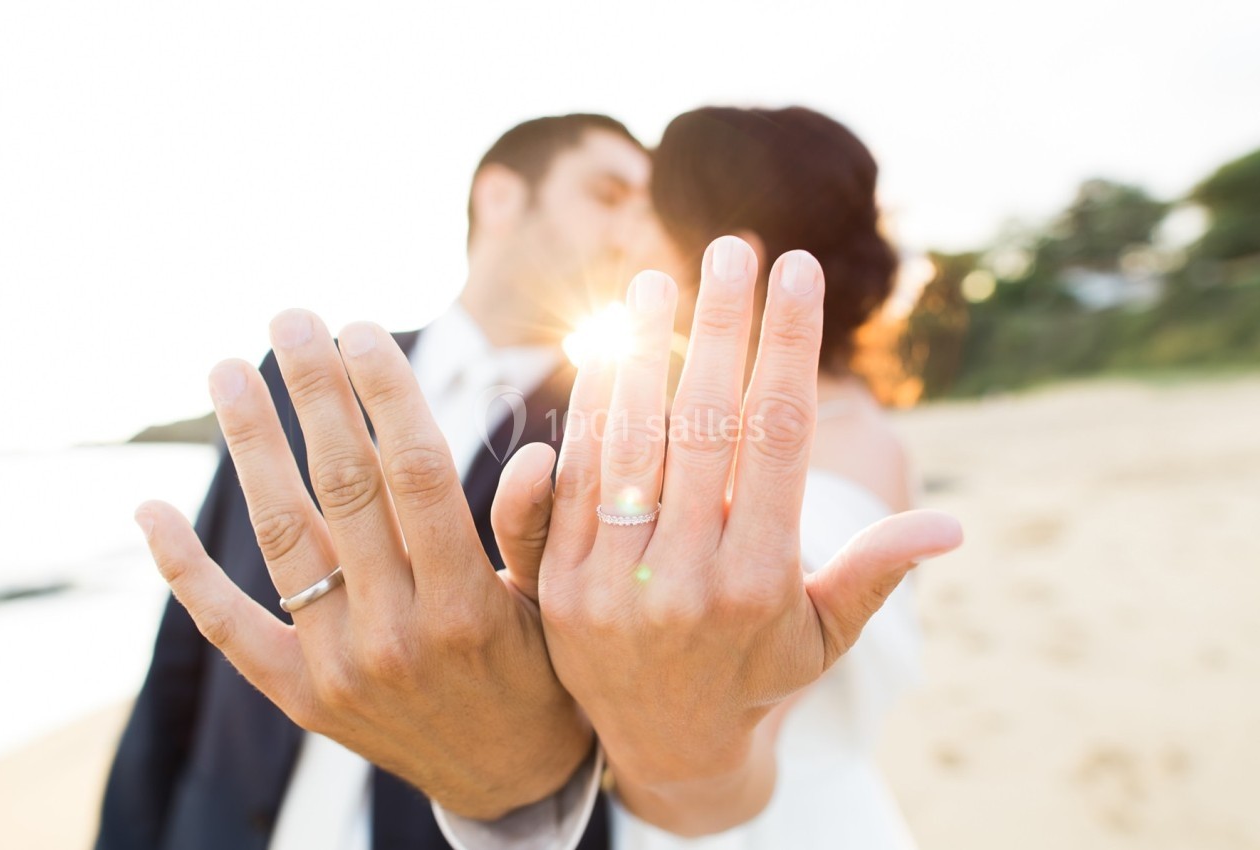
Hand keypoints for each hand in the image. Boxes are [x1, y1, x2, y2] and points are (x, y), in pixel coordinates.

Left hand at [134, 310, 590, 819]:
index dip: (386, 393)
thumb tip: (533, 455)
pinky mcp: (300, 693)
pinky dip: (184, 570)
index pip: (416, 472)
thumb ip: (535, 531)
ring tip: (228, 370)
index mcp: (467, 602)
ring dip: (251, 447)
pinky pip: (231, 625)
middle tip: (291, 320)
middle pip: (342, 486)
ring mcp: (339, 666)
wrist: (506, 781)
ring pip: (284, 536)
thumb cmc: (540, 675)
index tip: (363, 328)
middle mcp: (396, 632)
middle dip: (315, 393)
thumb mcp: (556, 606)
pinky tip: (150, 511)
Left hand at [491, 237, 961, 833]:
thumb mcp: (823, 637)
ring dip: (642, 353)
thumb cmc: (760, 676)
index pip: (776, 439)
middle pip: (704, 426)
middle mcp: (685, 580)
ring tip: (652, 282)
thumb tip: (952, 525)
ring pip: (630, 442)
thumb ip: (874, 574)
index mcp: (761, 583)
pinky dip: (592, 410)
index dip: (787, 347)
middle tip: (732, 248)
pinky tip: (607, 352)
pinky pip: (578, 480)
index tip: (796, 274)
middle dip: (721, 329)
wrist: (665, 750)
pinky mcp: (559, 586)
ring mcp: (613, 583)